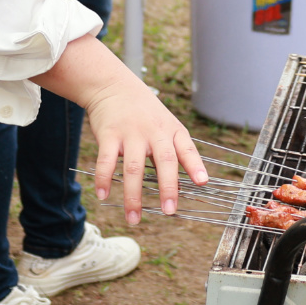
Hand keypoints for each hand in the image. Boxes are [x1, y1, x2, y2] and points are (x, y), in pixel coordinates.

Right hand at [81, 67, 208, 224]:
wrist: (113, 86)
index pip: (187, 149)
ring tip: (133, 218)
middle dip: (168, 188)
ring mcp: (131, 133)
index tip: (202, 182)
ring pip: (134, 168)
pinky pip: (106, 161)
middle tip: (169, 211)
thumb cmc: (144, 111)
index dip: (195, 165)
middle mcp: (154, 132)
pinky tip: (103, 196)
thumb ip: (173, 151)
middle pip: (164, 161)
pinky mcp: (109, 134)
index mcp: (171, 130)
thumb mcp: (165, 124)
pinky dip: (104, 179)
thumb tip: (185, 184)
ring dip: (133, 197)